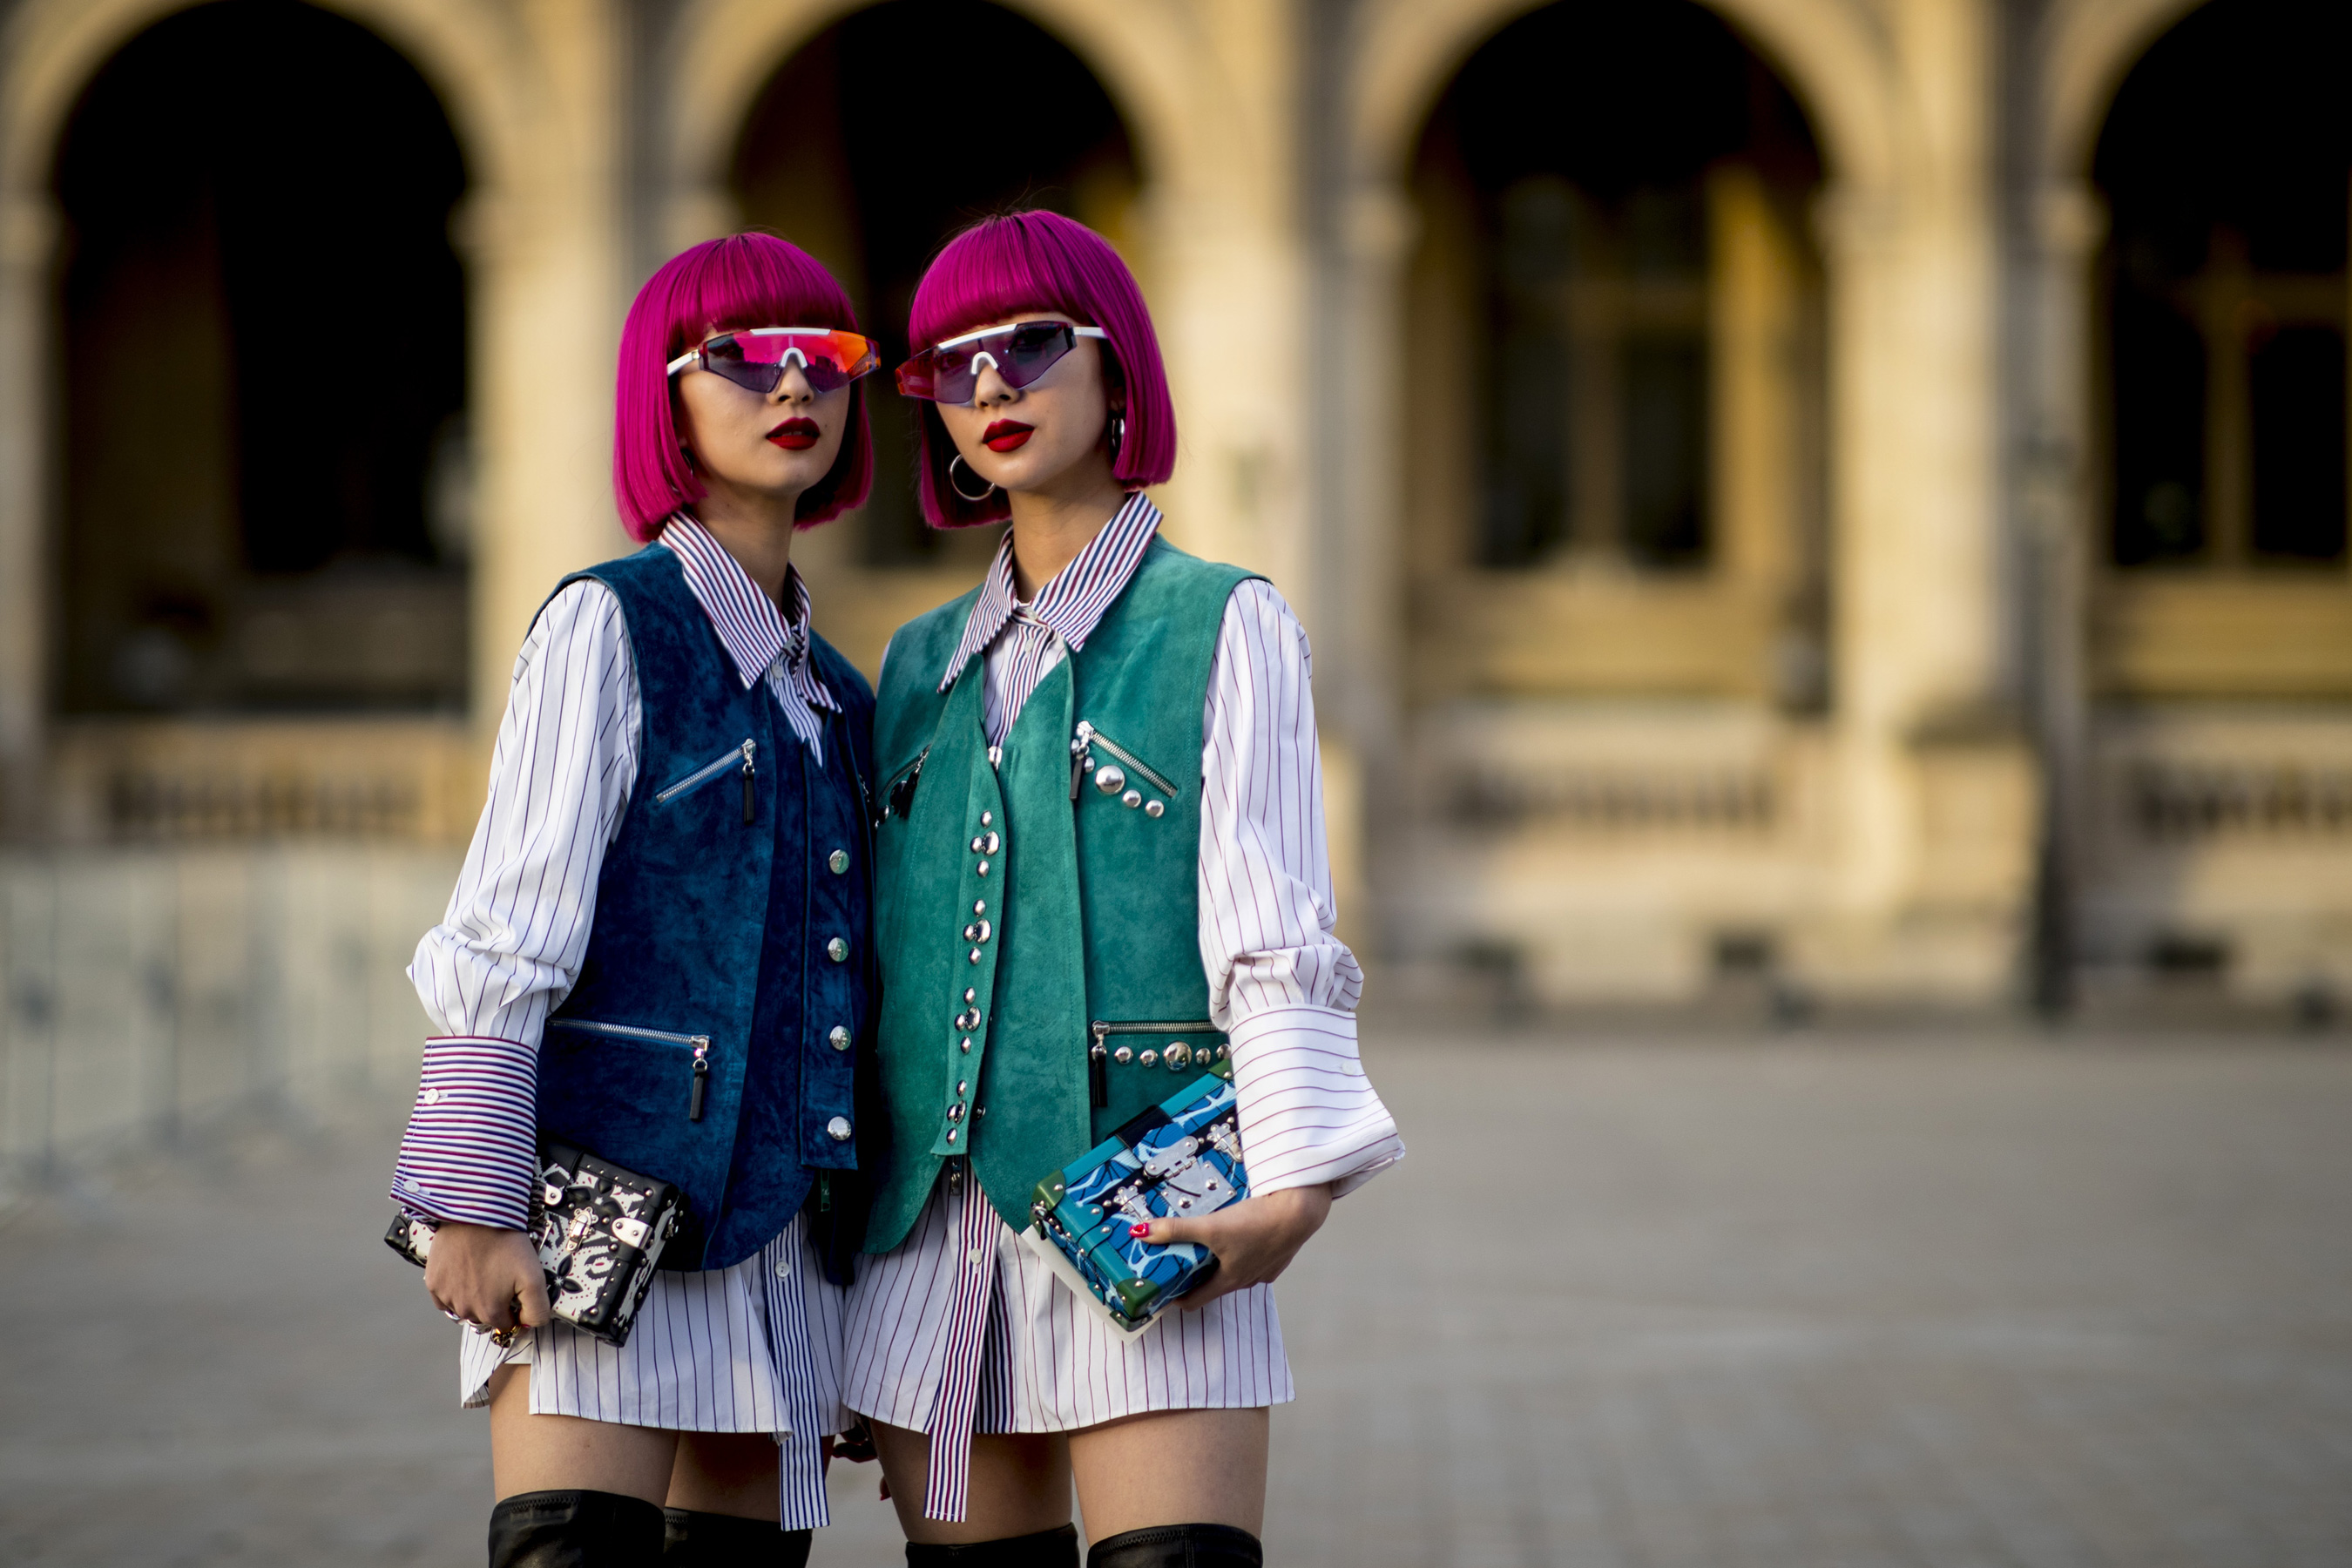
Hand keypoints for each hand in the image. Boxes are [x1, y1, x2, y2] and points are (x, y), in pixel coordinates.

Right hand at [422, 1221, 549, 1333]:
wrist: (476, 1217)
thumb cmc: (505, 1244)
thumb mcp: (534, 1278)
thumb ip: (537, 1310)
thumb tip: (528, 1325)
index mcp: (490, 1312)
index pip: (506, 1324)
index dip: (514, 1309)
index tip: (516, 1291)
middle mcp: (465, 1310)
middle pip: (484, 1316)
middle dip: (494, 1302)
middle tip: (500, 1276)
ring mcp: (447, 1297)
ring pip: (464, 1307)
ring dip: (473, 1296)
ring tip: (482, 1271)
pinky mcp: (433, 1283)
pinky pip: (445, 1297)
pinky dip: (454, 1289)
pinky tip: (464, 1271)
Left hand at [1140, 1183, 1333, 1308]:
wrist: (1300, 1211)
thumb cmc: (1257, 1224)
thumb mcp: (1211, 1226)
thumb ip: (1176, 1230)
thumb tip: (1141, 1233)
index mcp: (1229, 1280)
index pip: (1195, 1301)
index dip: (1176, 1298)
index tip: (1161, 1291)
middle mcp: (1248, 1280)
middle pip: (1214, 1283)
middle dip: (1196, 1274)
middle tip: (1179, 1258)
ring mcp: (1266, 1269)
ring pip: (1236, 1269)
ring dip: (1221, 1260)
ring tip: (1208, 1242)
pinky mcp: (1279, 1254)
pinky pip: (1255, 1256)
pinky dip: (1244, 1249)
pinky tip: (1241, 1231)